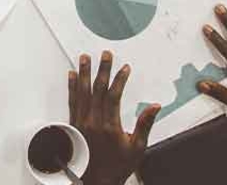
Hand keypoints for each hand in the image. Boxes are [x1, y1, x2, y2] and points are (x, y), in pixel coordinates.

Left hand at [69, 51, 159, 184]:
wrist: (96, 180)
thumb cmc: (117, 166)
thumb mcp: (137, 148)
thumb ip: (144, 124)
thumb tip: (155, 106)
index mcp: (109, 126)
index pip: (114, 96)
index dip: (119, 79)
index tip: (125, 67)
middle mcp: (93, 122)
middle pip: (97, 90)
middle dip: (102, 70)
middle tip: (105, 54)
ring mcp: (81, 122)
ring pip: (82, 92)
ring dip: (83, 73)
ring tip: (84, 57)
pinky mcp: (73, 125)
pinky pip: (72, 101)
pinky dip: (71, 87)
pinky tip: (71, 75)